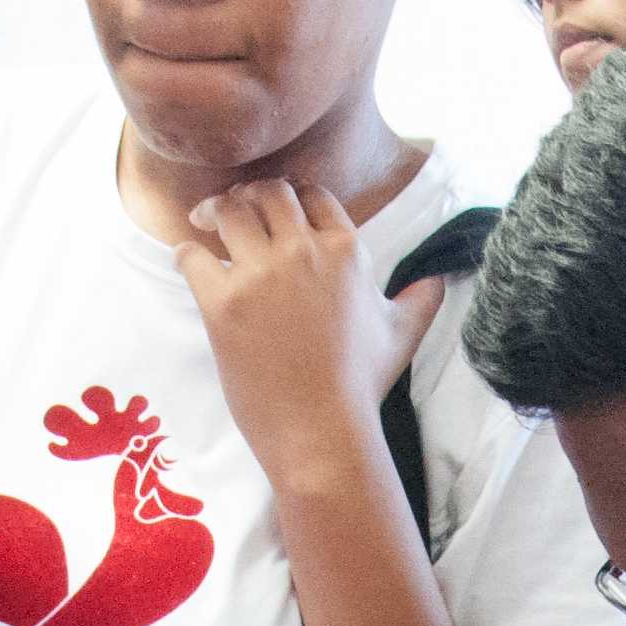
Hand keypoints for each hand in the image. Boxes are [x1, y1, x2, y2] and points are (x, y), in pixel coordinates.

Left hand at [177, 182, 445, 494]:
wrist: (322, 433)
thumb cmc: (361, 385)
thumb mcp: (401, 335)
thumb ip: (420, 299)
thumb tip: (438, 280)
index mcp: (346, 251)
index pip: (312, 194)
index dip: (291, 196)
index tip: (276, 208)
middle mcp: (304, 252)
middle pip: (267, 192)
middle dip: (249, 194)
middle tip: (234, 210)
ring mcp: (261, 276)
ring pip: (228, 211)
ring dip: (215, 212)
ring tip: (206, 224)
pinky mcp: (222, 303)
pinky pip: (191, 255)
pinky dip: (187, 253)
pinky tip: (191, 262)